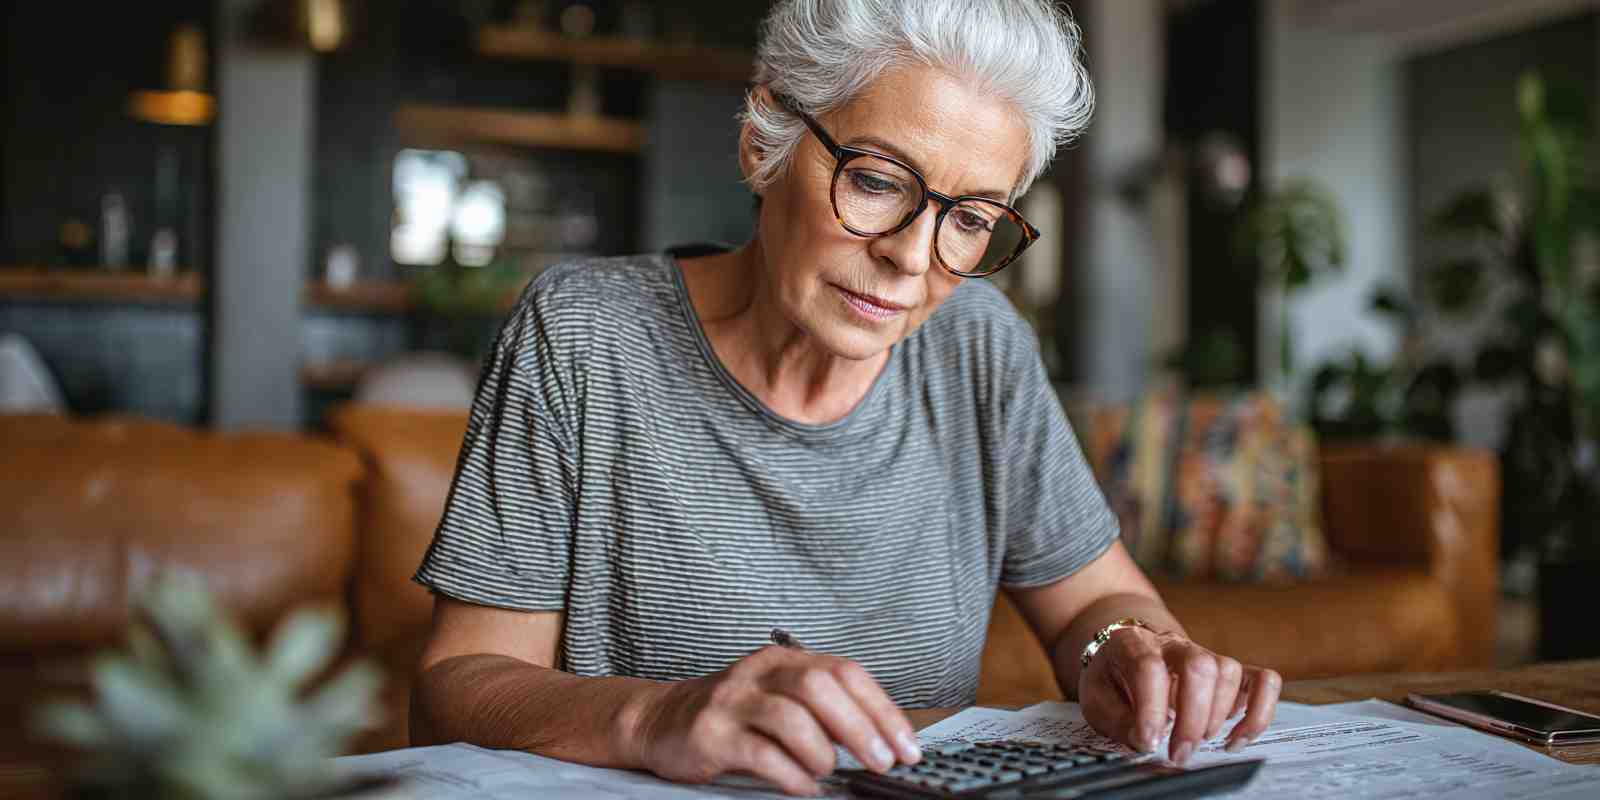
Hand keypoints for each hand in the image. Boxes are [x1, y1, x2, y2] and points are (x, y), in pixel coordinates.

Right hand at [626, 645, 922, 795]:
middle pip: (821, 687)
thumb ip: (824, 710)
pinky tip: (804, 786)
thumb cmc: (734, 714)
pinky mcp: (711, 733)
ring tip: (828, 771)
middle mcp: (760, 671)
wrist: (661, 720)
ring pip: (792, 717)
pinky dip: (791, 774)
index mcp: (786, 659)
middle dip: (861, 728)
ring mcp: (733, 700)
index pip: (846, 672)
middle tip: (881, 761)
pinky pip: (760, 753)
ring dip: (822, 751)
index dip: (883, 709)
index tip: (907, 745)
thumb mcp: (780, 698)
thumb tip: (881, 742)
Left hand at [1078, 627, 1280, 765]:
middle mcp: (1173, 645)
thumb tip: (1145, 741)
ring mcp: (1205, 654)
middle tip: (1180, 752)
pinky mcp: (1230, 672)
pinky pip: (1263, 680)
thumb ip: (1116, 720)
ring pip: (1228, 671)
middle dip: (1192, 718)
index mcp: (1133, 644)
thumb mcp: (1097, 699)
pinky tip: (1239, 736)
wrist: (1129, 653)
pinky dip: (1260, 710)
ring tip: (1201, 741)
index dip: (1151, 708)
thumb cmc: (1114, 678)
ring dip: (1219, 715)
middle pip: (1198, 667)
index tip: (1149, 741)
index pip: (1148, 667)